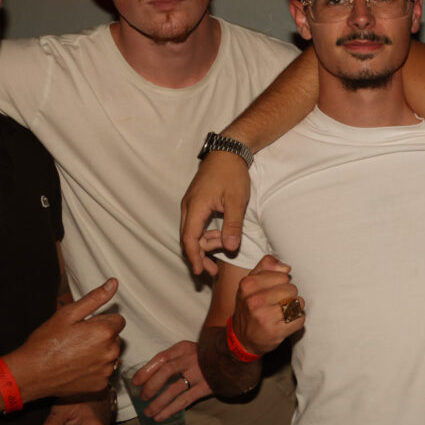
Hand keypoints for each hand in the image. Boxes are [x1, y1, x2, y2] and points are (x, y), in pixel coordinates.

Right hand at [3, 279, 123, 403]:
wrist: (29, 374)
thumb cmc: (46, 343)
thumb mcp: (68, 314)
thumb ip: (95, 298)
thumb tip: (113, 283)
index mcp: (105, 331)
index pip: (118, 320)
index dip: (101, 322)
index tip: (85, 327)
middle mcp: (111, 351)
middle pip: (115, 338)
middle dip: (101, 337)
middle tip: (77, 342)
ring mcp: (107, 370)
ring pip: (110, 355)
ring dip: (99, 354)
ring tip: (75, 356)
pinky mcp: (100, 385)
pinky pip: (104, 372)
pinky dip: (94, 370)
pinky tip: (77, 369)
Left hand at [130, 341, 212, 421]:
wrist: (234, 356)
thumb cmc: (207, 354)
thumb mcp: (190, 349)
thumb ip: (175, 358)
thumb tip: (151, 376)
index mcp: (184, 348)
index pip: (161, 358)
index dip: (146, 370)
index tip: (135, 381)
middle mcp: (191, 359)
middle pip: (166, 372)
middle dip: (151, 386)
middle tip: (143, 396)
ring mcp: (200, 373)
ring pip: (174, 389)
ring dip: (158, 402)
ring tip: (148, 412)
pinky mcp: (206, 387)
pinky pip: (185, 400)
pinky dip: (170, 410)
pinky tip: (161, 416)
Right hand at [181, 149, 251, 274]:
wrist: (228, 152)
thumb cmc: (232, 174)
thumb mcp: (236, 201)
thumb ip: (232, 226)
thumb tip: (229, 248)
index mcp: (195, 208)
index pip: (190, 239)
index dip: (194, 257)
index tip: (199, 272)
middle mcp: (188, 207)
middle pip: (188, 238)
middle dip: (199, 256)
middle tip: (213, 270)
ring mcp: (190, 204)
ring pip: (192, 232)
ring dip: (206, 243)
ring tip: (225, 248)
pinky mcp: (196, 202)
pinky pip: (196, 224)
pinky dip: (206, 234)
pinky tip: (219, 238)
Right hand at [233, 254, 305, 355]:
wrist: (242, 338)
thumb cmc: (249, 305)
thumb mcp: (251, 282)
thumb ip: (266, 266)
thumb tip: (286, 268)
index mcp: (248, 285)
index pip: (284, 276)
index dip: (282, 283)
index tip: (272, 291)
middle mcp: (255, 301)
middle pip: (292, 289)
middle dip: (289, 295)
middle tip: (277, 303)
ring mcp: (265, 317)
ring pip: (297, 303)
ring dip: (294, 308)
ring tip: (282, 312)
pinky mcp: (275, 332)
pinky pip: (299, 319)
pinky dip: (297, 320)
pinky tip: (285, 322)